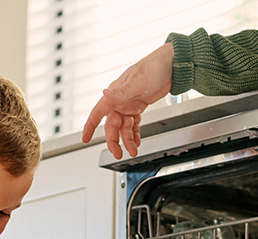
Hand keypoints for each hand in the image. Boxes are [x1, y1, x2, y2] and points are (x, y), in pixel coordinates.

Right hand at [81, 42, 173, 158]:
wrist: (172, 65)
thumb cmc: (154, 67)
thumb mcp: (137, 81)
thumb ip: (121, 92)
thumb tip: (105, 94)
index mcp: (115, 93)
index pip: (98, 112)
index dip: (90, 126)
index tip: (85, 139)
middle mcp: (120, 100)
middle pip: (112, 125)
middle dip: (115, 141)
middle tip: (119, 154)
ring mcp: (129, 104)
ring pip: (124, 127)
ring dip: (127, 140)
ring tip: (133, 151)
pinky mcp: (139, 106)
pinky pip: (134, 124)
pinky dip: (135, 134)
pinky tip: (137, 141)